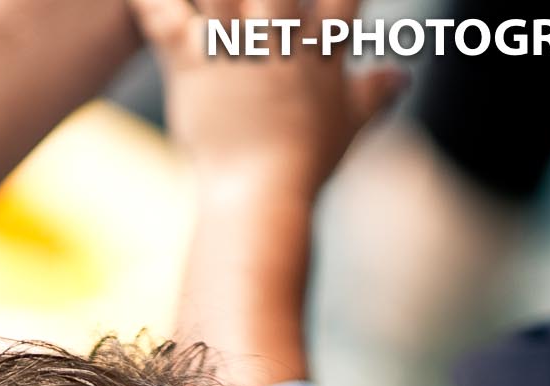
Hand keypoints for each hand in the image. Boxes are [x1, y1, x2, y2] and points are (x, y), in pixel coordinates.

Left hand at [131, 0, 401, 191]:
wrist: (260, 202)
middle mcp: (277, 32)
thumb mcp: (349, 126)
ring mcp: (232, 43)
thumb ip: (375, 92)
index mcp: (319, 43)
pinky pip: (162, 15)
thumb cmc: (304, 169)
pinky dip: (146, 3)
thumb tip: (402, 79)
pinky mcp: (190, 61)